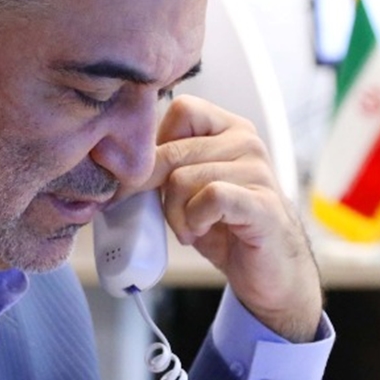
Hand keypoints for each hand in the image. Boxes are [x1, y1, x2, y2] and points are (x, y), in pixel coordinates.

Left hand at [139, 95, 322, 341]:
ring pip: (184, 178)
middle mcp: (246, 141)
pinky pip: (210, 197)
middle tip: (159, 215)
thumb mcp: (188, 189)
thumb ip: (162, 168)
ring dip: (175, 213)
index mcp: (228, 128)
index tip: (147, 181)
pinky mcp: (261, 203)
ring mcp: (257, 170)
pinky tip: (202, 231)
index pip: (181, 109)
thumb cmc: (225, 227)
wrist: (266, 270)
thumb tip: (112, 165)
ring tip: (189, 228)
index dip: (155, 146)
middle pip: (172, 150)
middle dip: (152, 190)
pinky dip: (195, 220)